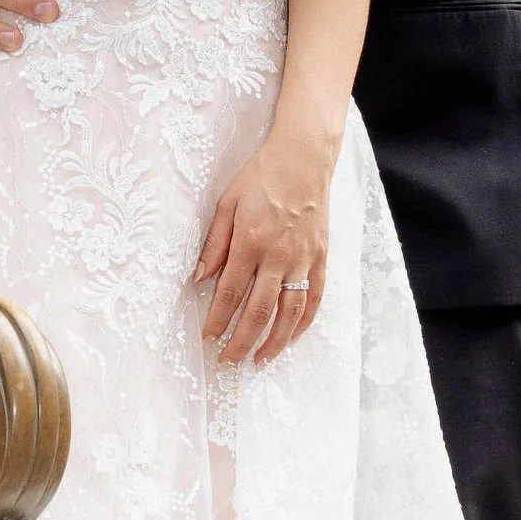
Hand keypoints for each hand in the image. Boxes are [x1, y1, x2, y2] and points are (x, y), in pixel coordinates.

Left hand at [194, 126, 335, 366]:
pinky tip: (291, 337)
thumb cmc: (261, 177)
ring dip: (275, 340)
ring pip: (290, 312)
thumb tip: (199, 278)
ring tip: (260, 358)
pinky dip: (304, 322)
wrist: (303, 159)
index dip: (218, 319)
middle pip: (259, 310)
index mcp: (250, 241)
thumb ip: (214, 244)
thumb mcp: (226, 204)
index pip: (230, 292)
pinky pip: (315, 298)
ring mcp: (304, 259)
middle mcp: (279, 255)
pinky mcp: (321, 258)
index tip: (208, 337)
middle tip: (229, 360)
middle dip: (242, 340)